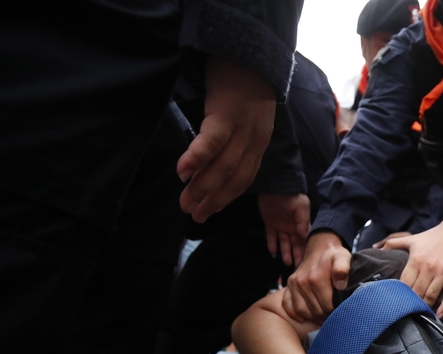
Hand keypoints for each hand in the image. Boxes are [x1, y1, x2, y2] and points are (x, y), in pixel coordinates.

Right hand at [178, 57, 276, 222]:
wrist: (250, 49)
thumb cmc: (243, 82)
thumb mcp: (248, 115)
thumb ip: (237, 137)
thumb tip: (214, 159)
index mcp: (259, 142)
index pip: (244, 179)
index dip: (225, 198)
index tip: (209, 211)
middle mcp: (255, 139)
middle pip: (234, 178)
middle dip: (213, 200)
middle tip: (194, 215)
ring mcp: (243, 127)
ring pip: (224, 165)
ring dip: (203, 187)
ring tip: (185, 202)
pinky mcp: (227, 112)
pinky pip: (212, 141)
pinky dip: (197, 158)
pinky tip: (182, 172)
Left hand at [259, 193, 310, 265]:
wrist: (275, 186)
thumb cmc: (292, 196)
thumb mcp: (301, 207)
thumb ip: (303, 221)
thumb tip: (305, 236)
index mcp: (301, 224)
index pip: (304, 240)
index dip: (306, 250)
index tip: (307, 262)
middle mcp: (292, 227)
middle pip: (295, 244)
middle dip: (297, 255)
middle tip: (297, 267)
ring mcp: (281, 226)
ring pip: (284, 242)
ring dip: (285, 252)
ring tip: (286, 262)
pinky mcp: (270, 223)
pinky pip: (271, 236)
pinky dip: (272, 244)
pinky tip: (273, 253)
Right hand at [282, 232, 350, 322]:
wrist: (320, 247)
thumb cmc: (334, 256)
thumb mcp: (343, 258)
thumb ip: (343, 269)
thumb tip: (340, 285)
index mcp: (316, 278)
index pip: (327, 306)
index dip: (335, 311)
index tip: (341, 310)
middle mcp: (302, 282)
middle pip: (315, 311)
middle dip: (326, 315)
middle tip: (333, 314)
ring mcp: (294, 284)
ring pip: (302, 311)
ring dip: (313, 317)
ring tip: (323, 316)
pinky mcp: (289, 286)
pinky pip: (287, 305)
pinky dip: (294, 314)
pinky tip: (304, 318)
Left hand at [380, 211, 442, 316]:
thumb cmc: (433, 236)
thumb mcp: (412, 238)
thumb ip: (392, 243)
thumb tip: (375, 248)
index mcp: (416, 259)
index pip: (405, 283)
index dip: (400, 294)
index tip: (397, 302)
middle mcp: (429, 267)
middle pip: (417, 292)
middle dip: (412, 303)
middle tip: (408, 312)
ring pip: (432, 295)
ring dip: (426, 307)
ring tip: (421, 314)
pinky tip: (439, 315)